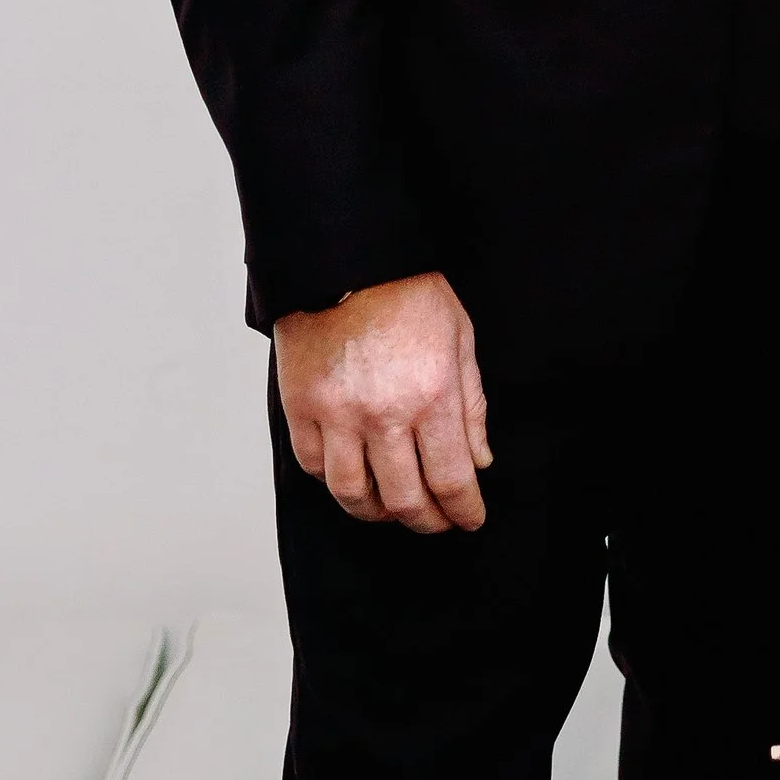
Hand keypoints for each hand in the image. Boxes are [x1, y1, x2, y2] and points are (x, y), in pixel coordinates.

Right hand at [272, 272, 490, 534]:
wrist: (346, 257)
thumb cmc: (407, 291)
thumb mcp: (460, 339)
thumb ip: (471, 405)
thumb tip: (479, 461)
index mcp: (431, 394)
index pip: (451, 479)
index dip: (463, 510)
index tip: (469, 519)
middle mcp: (383, 413)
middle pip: (404, 498)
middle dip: (427, 521)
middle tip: (436, 522)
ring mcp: (336, 414)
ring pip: (353, 494)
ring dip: (377, 512)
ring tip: (392, 509)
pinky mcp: (300, 407)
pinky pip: (313, 467)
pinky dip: (334, 482)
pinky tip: (353, 477)